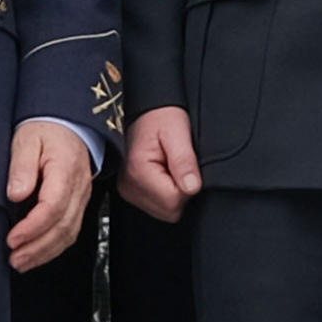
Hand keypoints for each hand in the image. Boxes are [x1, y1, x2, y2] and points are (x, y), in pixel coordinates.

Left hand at [7, 121, 96, 270]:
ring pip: (69, 233)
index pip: (53, 206)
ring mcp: (82, 197)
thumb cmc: (45, 130)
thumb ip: (21, 166)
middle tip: (14, 259)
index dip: (32, 227)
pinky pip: (70, 231)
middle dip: (38, 248)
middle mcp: (79, 187)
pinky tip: (36, 254)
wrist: (68, 124)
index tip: (12, 239)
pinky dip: (53, 247)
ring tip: (21, 262)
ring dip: (45, 252)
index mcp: (66, 169)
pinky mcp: (78, 204)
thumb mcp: (27, 139)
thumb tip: (16, 194)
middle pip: (64, 226)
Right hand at [121, 106, 203, 221]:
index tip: (183, 165)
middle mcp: (129, 186)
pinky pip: (158, 205)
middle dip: (181, 191)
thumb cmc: (160, 116)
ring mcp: (128, 190)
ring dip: (173, 192)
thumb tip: (192, 187)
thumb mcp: (177, 131)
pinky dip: (165, 193)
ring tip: (169, 166)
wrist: (146, 109)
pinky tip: (163, 173)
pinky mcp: (131, 191)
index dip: (187, 185)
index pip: (173, 201)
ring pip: (165, 211)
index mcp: (138, 172)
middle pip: (169, 211)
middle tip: (177, 165)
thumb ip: (185, 161)